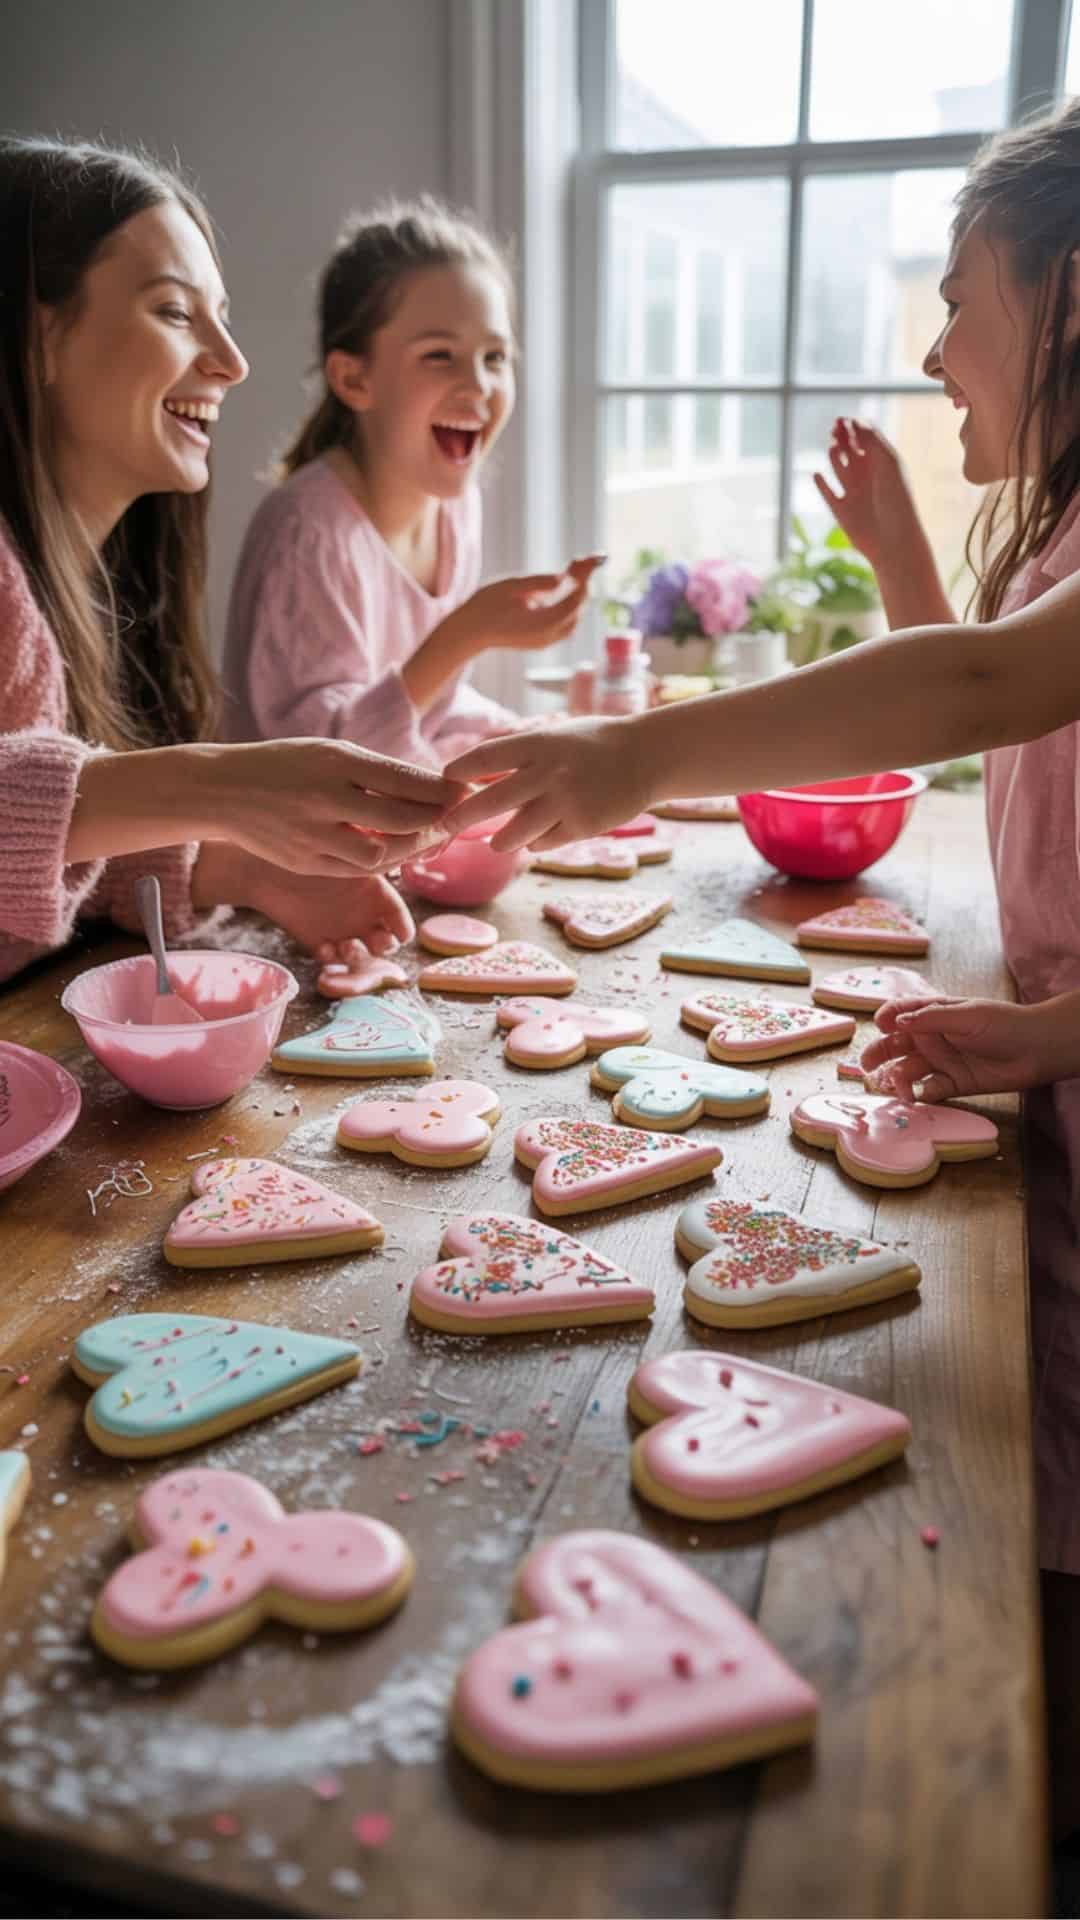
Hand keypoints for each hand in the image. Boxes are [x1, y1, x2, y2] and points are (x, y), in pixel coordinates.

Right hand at [201, 739, 461, 877]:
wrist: (222, 791)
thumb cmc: (287, 765)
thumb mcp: (330, 752)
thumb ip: (376, 771)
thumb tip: (433, 787)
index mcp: (334, 761)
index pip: (402, 779)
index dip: (440, 790)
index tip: (464, 792)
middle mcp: (324, 797)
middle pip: (398, 819)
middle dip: (434, 822)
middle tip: (454, 819)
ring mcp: (312, 834)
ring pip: (381, 854)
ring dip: (411, 849)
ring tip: (428, 838)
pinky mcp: (305, 862)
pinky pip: (356, 870)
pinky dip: (382, 863)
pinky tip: (396, 852)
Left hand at [219, 849, 414, 957]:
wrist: (263, 868)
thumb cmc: (304, 854)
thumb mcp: (341, 858)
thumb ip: (370, 862)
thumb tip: (401, 860)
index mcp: (372, 890)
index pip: (396, 913)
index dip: (403, 926)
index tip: (402, 935)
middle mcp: (360, 913)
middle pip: (385, 940)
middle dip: (383, 945)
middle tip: (375, 941)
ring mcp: (340, 929)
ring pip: (360, 954)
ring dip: (357, 955)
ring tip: (346, 946)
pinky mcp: (318, 941)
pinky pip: (331, 959)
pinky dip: (331, 957)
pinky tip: (323, 947)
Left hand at [442, 714, 650, 851]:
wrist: (646, 757)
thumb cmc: (594, 744)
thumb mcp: (556, 735)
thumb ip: (521, 754)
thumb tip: (476, 775)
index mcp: (540, 744)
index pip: (486, 757)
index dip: (460, 770)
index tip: (446, 780)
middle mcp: (549, 772)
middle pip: (491, 801)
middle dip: (462, 817)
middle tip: (447, 825)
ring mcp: (567, 802)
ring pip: (515, 833)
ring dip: (501, 840)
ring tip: (497, 841)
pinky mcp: (583, 826)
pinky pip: (544, 843)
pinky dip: (536, 843)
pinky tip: (538, 837)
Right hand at [448, 553, 604, 657]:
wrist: (469, 632)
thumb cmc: (485, 606)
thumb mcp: (512, 587)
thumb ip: (540, 582)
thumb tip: (563, 577)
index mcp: (543, 623)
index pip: (575, 599)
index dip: (584, 578)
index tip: (589, 559)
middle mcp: (548, 636)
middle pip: (577, 608)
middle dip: (582, 584)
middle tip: (581, 560)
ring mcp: (546, 641)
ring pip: (573, 617)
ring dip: (576, 594)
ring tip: (574, 570)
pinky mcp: (541, 641)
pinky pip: (564, 623)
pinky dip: (568, 605)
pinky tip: (564, 588)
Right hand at [812, 418, 918, 569]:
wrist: (893, 540)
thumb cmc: (896, 501)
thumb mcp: (887, 464)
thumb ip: (872, 441)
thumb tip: (856, 421)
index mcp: (882, 464)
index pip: (865, 439)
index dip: (855, 427)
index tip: (845, 418)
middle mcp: (867, 477)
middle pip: (850, 449)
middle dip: (842, 437)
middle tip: (835, 427)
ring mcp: (853, 493)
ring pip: (838, 467)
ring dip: (833, 455)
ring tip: (832, 448)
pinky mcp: (841, 511)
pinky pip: (828, 493)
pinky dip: (821, 484)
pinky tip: (817, 474)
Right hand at [860, 993, 1051, 1101]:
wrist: (1036, 1051)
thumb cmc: (1003, 1024)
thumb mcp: (966, 1015)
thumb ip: (931, 1018)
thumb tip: (896, 1022)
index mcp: (934, 1013)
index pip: (901, 1013)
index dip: (887, 1018)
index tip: (880, 1024)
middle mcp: (933, 1037)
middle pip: (897, 1045)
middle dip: (880, 1053)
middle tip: (866, 1064)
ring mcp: (941, 1061)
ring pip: (908, 1070)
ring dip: (898, 1078)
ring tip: (896, 1087)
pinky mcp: (953, 1084)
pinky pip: (929, 1090)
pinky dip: (919, 1095)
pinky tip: (916, 1098)